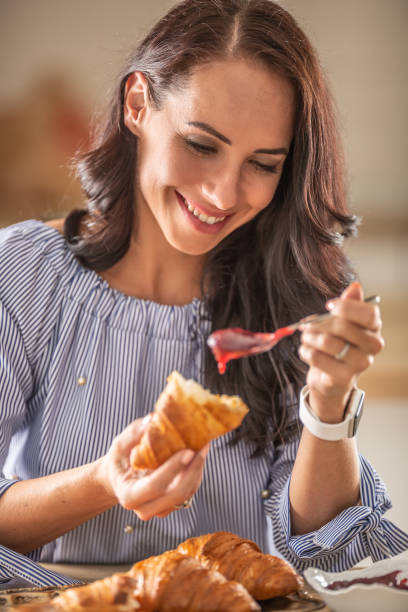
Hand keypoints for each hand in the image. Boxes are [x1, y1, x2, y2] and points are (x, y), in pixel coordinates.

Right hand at [98, 417, 208, 519]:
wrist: (120, 478)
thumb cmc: (120, 460)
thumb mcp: (120, 444)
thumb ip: (135, 433)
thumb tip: (152, 420)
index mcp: (129, 495)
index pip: (155, 485)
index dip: (173, 469)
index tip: (188, 450)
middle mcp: (145, 508)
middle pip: (176, 494)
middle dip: (193, 469)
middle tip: (202, 446)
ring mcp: (160, 510)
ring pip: (187, 493)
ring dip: (198, 469)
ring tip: (203, 446)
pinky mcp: (172, 505)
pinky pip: (190, 491)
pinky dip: (196, 473)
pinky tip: (199, 454)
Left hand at [298, 282, 383, 419]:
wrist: (330, 378)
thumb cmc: (336, 343)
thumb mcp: (341, 322)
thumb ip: (347, 305)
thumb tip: (355, 287)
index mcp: (374, 328)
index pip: (368, 313)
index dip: (346, 307)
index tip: (329, 305)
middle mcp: (373, 346)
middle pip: (343, 326)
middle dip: (318, 323)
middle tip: (306, 325)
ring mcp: (360, 364)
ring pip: (327, 342)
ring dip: (309, 337)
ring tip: (305, 338)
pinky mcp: (344, 378)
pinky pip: (317, 357)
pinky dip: (305, 351)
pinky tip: (307, 352)